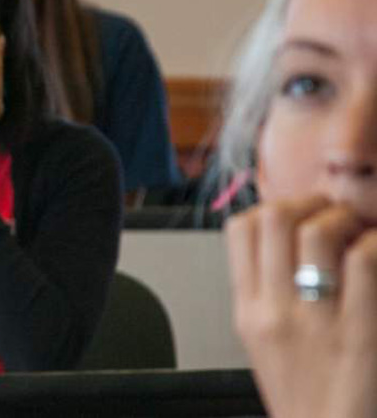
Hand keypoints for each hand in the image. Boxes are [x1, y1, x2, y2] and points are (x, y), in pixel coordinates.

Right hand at [227, 197, 376, 417]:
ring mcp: (316, 324)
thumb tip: (287, 245)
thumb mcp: (264, 345)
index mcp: (249, 313)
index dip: (272, 208)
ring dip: (347, 221)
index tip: (298, 218)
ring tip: (362, 236)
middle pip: (275, 218)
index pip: (239, 230)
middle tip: (334, 217)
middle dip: (311, 204)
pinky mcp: (361, 336)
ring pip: (319, 233)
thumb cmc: (305, 398)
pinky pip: (365, 262)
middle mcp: (275, 313)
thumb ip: (268, 296)